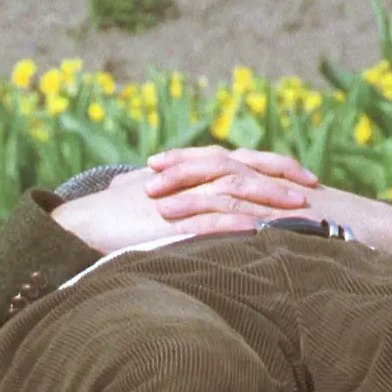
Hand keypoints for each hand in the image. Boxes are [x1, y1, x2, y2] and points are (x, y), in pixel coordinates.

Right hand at [51, 148, 317, 255]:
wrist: (78, 224)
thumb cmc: (109, 216)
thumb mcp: (148, 201)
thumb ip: (174, 196)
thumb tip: (189, 204)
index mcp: (187, 171)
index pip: (238, 161)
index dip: (273, 167)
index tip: (303, 177)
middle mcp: (187, 177)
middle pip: (243, 170)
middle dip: (280, 179)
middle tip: (312, 190)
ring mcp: (179, 197)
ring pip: (233, 191)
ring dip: (267, 199)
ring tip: (298, 211)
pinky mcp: (168, 220)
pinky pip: (208, 219)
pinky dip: (236, 223)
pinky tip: (260, 230)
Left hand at [146, 146, 391, 255]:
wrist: (389, 236)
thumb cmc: (346, 238)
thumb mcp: (298, 229)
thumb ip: (269, 227)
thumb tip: (239, 239)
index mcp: (274, 184)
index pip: (226, 166)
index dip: (191, 165)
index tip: (155, 169)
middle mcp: (276, 185)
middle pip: (222, 166)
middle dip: (182, 168)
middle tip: (145, 173)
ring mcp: (284, 200)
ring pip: (230, 185)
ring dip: (190, 190)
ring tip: (156, 198)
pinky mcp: (290, 220)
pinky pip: (249, 215)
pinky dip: (217, 220)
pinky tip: (189, 226)